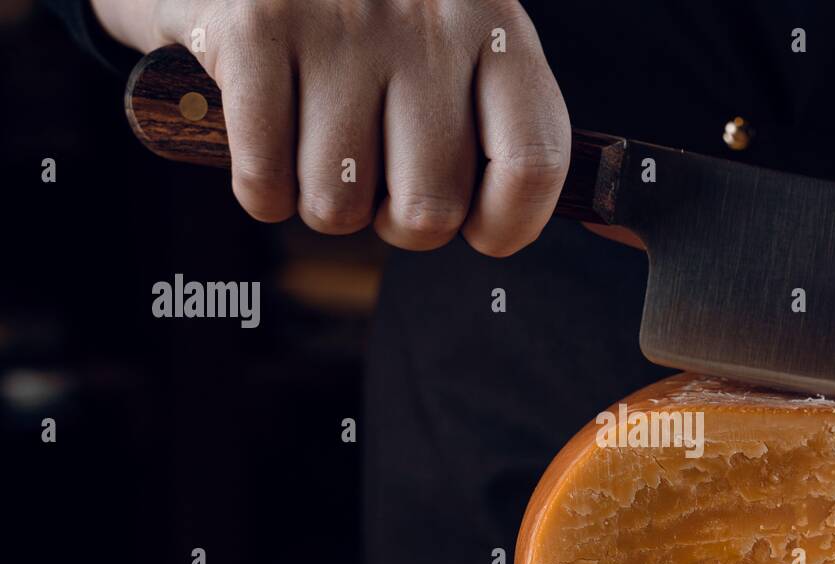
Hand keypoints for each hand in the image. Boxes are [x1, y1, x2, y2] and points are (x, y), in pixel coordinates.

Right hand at [92, 0, 570, 254]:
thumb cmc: (392, 32)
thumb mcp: (472, 60)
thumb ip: (510, 140)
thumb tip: (535, 228)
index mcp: (500, 35)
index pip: (531, 165)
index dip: (506, 225)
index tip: (481, 229)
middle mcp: (428, 23)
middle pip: (430, 209)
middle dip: (400, 223)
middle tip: (384, 177)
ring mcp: (342, 24)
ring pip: (338, 207)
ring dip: (326, 201)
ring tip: (326, 143)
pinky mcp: (259, 28)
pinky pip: (265, 183)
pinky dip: (265, 189)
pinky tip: (277, 140)